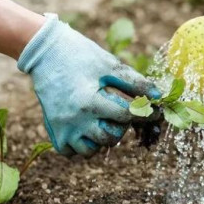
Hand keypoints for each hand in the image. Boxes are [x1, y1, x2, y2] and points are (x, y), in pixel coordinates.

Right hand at [17, 14, 160, 156]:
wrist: (45, 52)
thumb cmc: (81, 55)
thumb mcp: (109, 65)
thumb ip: (135, 82)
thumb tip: (158, 97)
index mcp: (90, 101)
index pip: (126, 116)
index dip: (144, 113)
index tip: (154, 111)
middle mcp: (74, 119)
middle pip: (111, 138)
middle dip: (122, 127)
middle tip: (121, 112)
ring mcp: (62, 128)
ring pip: (91, 150)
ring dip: (103, 139)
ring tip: (103, 120)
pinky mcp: (53, 131)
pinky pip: (72, 152)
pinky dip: (83, 144)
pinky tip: (88, 128)